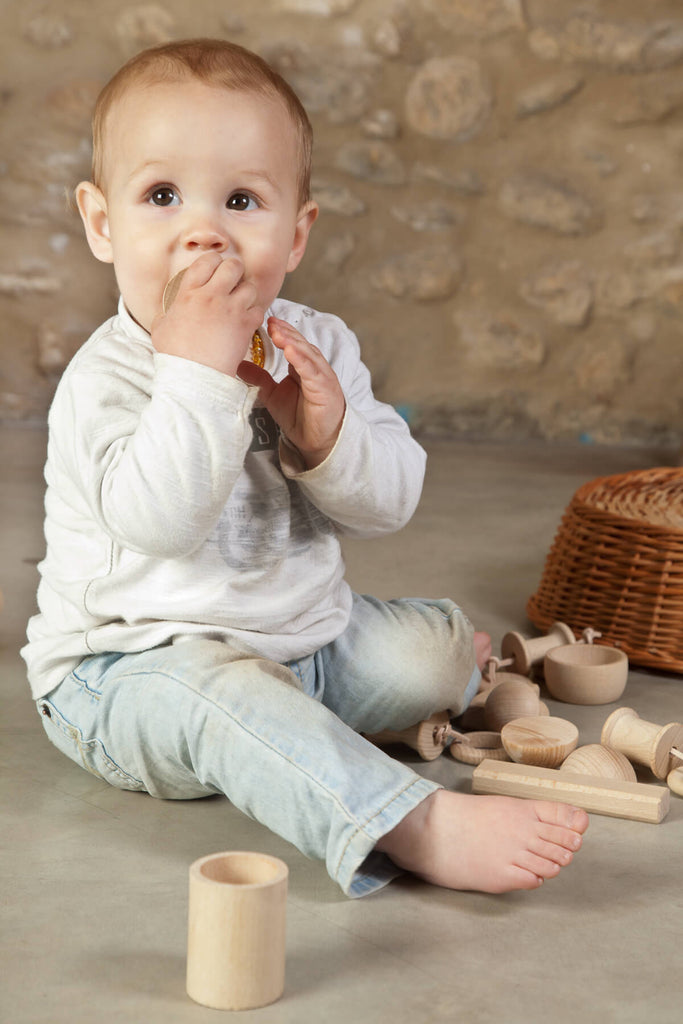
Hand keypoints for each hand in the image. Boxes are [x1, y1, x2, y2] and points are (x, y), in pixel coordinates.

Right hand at [150, 252, 263, 376]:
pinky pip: (259, 310)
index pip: (206, 261)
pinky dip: (254, 314)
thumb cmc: (175, 355)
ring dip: (246, 293)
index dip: (213, 261)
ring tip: (240, 303)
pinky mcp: (245, 325)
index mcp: (189, 293)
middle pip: (233, 266)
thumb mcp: (160, 328)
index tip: (214, 270)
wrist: (194, 375)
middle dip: (234, 271)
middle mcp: (211, 296)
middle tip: (232, 282)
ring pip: (250, 286)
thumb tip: (167, 312)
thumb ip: (166, 314)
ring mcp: (231, 309)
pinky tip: (246, 321)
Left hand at [238, 316, 345, 468]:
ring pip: (307, 354)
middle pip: (300, 344)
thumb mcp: (273, 395)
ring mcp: (321, 377)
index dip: (280, 332)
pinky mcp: (325, 389)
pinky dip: (302, 361)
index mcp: (302, 366)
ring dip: (293, 342)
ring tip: (278, 333)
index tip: (265, 321)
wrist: (317, 441)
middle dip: (285, 332)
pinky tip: (291, 352)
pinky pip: (313, 372)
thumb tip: (239, 364)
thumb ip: (259, 379)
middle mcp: (313, 368)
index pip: (292, 343)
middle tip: (269, 322)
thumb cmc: (300, 417)